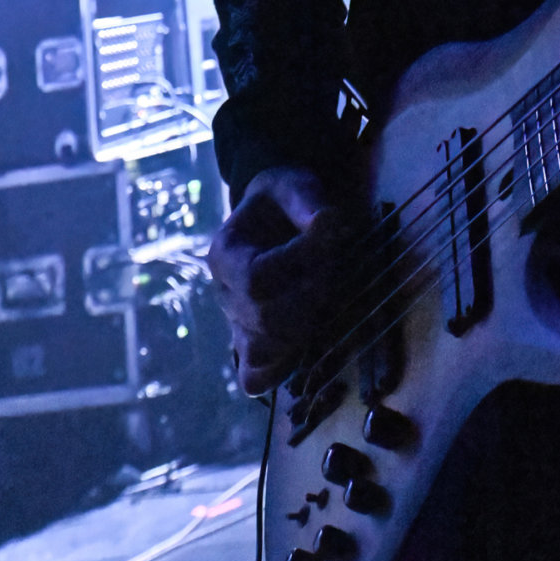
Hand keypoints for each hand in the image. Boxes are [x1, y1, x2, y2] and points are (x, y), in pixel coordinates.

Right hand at [208, 166, 348, 394]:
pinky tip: (309, 337)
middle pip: (265, 318)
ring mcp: (237, 326)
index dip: (299, 261)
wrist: (274, 220)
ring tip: (325, 292)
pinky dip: (283, 366)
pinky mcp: (255, 347)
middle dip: (311, 292)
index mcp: (224, 254)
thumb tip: (327, 221)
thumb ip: (304, 197)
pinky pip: (256, 378)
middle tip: (334, 261)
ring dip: (305, 325)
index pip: (257, 277)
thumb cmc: (282, 201)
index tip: (332, 231)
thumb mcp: (289, 183)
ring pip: (263, 350)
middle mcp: (225, 296)